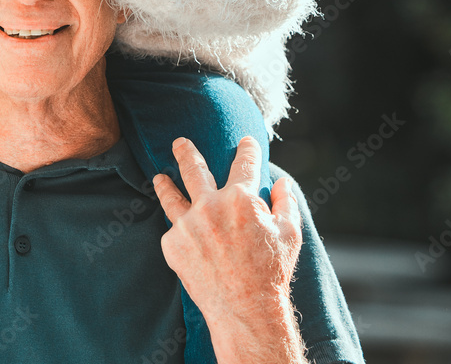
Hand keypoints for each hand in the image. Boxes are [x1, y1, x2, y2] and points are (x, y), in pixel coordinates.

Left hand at [153, 137, 301, 342]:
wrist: (245, 311)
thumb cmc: (271, 273)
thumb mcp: (290, 234)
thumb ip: (286, 203)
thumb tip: (281, 183)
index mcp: (241, 199)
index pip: (244, 163)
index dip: (247, 149)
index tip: (246, 140)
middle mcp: (210, 205)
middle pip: (193, 168)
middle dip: (186, 152)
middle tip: (180, 142)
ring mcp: (188, 224)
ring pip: (171, 196)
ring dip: (165, 184)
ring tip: (160, 176)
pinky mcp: (173, 244)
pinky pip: (175, 232)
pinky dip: (180, 231)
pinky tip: (182, 235)